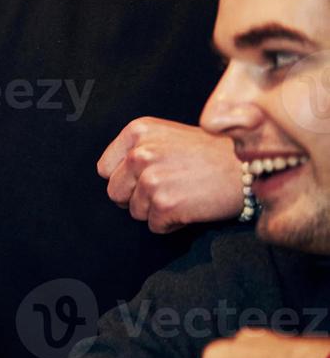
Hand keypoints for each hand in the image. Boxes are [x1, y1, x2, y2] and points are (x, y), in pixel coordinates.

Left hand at [97, 118, 242, 232]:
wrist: (251, 168)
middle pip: (115, 193)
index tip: (148, 178)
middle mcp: (139, 153)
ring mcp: (150, 180)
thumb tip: (112, 176)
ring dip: (157, 210)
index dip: (125, 179)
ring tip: (185, 194)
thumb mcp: (169, 136)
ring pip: (135, 212)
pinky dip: (172, 223)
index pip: (105, 169)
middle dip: (137, 197)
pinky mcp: (164, 205)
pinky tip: (192, 206)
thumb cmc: (213, 153)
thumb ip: (140, 149)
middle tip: (169, 189)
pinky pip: (155, 226)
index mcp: (138, 131)